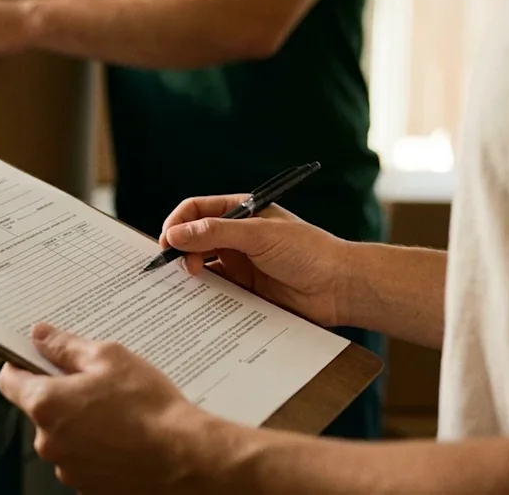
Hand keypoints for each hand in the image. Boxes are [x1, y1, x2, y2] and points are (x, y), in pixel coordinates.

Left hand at [0, 324, 219, 494]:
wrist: (186, 459)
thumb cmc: (150, 410)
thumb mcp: (109, 358)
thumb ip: (66, 347)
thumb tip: (42, 336)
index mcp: (46, 404)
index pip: (9, 381)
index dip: (21, 364)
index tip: (38, 357)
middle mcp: (49, 442)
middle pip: (40, 409)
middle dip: (63, 393)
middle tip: (97, 381)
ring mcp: (68, 468)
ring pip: (64, 435)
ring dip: (81, 423)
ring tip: (119, 412)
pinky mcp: (88, 486)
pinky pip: (84, 458)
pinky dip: (98, 447)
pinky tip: (125, 436)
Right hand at [159, 194, 353, 326]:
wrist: (341, 288)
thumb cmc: (309, 251)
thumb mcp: (259, 235)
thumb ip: (216, 232)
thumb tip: (176, 234)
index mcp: (242, 211)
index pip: (197, 209)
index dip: (178, 223)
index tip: (168, 242)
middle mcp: (237, 235)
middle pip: (195, 237)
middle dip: (181, 249)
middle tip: (181, 266)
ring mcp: (240, 262)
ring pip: (203, 264)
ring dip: (192, 271)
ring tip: (192, 281)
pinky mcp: (245, 288)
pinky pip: (216, 289)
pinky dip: (205, 293)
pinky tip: (203, 299)